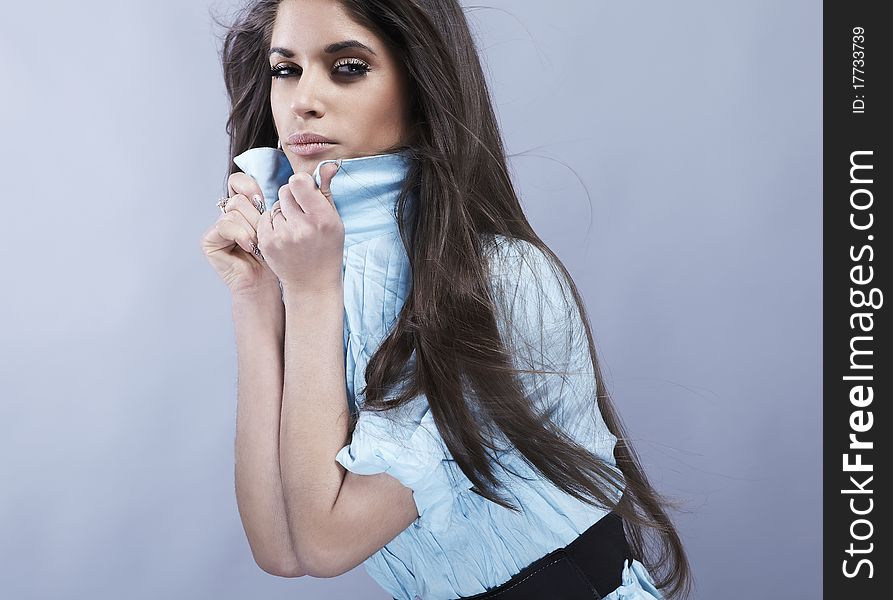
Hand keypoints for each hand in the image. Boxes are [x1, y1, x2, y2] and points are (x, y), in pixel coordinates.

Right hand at [200, 172, 279, 297]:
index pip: (238, 181)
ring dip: (250, 230)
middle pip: (239, 199)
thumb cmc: (272, 256)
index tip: (260, 200)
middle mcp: (227, 214)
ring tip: (257, 245)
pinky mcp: (209, 239)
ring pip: (234, 213)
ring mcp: (217, 227)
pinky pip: (225, 225)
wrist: (264, 281)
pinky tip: (248, 247)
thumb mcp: (273, 225)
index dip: (249, 187)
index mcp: (242, 208)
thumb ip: (265, 205)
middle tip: (262, 236)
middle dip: (256, 218)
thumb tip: (260, 190)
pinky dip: (240, 235)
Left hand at [257, 162, 343, 294]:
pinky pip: (265, 219)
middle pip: (284, 191)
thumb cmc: (327, 248)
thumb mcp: (334, 220)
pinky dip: (272, 224)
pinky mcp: (267, 243)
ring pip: (275, 206)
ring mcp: (283, 236)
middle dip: (291, 199)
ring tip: (294, 229)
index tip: (306, 192)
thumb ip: (326, 190)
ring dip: (282, 213)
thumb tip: (329, 164)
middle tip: (301, 214)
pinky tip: (284, 237)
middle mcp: (302, 227)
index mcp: (322, 218)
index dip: (301, 184)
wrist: (313, 283)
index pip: (298, 182)